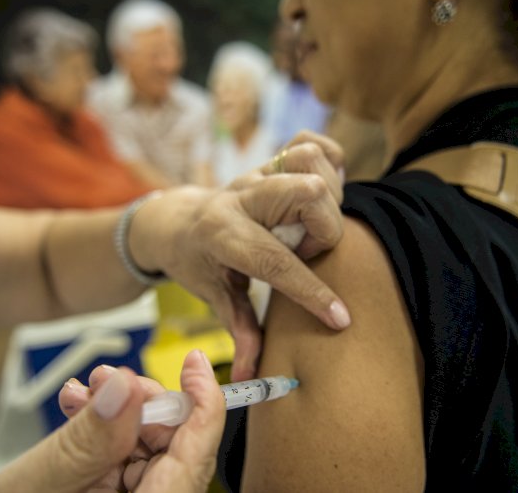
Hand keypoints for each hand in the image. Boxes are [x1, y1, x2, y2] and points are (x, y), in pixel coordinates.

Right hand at [0, 350, 223, 492]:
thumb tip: (124, 386)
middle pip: (172, 444)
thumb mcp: (43, 481)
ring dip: (114, 410)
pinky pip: (119, 457)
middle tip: (109, 379)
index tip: (194, 362)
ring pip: (144, 446)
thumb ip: (89, 437)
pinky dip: (100, 428)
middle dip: (141, 401)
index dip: (203, 403)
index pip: (196, 455)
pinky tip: (75, 407)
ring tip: (81, 391)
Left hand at [130, 132, 350, 380]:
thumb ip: (239, 330)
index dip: (311, 292)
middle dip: (324, 230)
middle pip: (306, 193)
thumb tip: (254, 374)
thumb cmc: (197, 262)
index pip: (274, 261)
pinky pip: (308, 143)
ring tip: (310, 226)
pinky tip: (319, 193)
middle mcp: (241, 197)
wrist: (177, 220)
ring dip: (326, 197)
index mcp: (222, 235)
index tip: (340, 318)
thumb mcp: (212, 295)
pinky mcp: (270, 161)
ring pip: (310, 163)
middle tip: (308, 252)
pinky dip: (327, 162)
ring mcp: (257, 173)